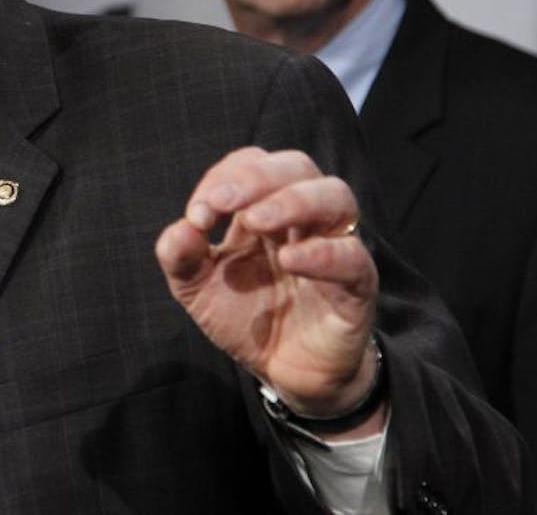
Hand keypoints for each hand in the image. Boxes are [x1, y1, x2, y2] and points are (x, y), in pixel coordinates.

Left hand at [155, 147, 381, 425]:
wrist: (283, 372)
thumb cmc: (245, 317)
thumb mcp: (196, 288)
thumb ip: (179, 256)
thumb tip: (181, 228)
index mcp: (261, 210)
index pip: (253, 163)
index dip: (225, 177)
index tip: (198, 213)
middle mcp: (301, 219)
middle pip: (297, 166)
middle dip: (258, 177)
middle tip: (224, 202)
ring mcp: (332, 246)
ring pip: (335, 196)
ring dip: (293, 200)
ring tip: (256, 221)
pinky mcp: (357, 284)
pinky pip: (352, 256)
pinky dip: (322, 252)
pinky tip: (289, 260)